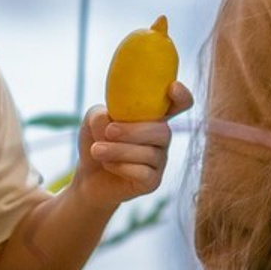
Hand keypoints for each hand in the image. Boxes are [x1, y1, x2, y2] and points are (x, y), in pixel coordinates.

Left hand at [77, 81, 192, 207]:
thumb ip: (102, 115)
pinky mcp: (152, 182)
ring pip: (149, 153)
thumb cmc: (97, 142)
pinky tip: (108, 165)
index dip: (182, 96)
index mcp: (154, 118)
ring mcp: (160, 161)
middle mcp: (162, 138)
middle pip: (162, 131)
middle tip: (109, 131)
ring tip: (96, 150)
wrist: (88, 178)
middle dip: (133, 131)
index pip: (179, 104)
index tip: (172, 87)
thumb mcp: (93, 120)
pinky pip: (143, 173)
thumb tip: (112, 124)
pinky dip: (121, 167)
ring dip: (118, 150)